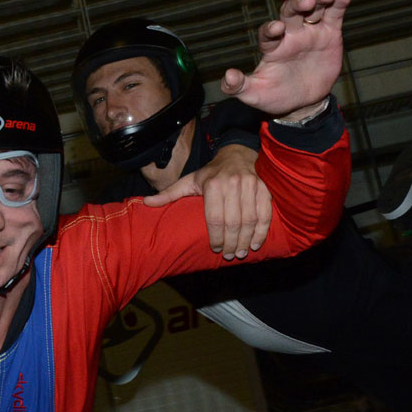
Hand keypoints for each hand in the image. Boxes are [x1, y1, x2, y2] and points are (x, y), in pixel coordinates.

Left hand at [143, 143, 271, 258]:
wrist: (236, 155)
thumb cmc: (210, 173)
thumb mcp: (188, 181)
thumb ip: (169, 194)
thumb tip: (145, 202)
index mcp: (212, 184)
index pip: (215, 218)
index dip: (216, 237)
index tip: (214, 249)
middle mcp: (233, 184)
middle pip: (233, 222)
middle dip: (231, 242)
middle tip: (229, 256)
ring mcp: (251, 186)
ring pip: (250, 219)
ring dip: (246, 240)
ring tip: (241, 253)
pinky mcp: (265, 188)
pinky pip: (265, 213)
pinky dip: (262, 230)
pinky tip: (255, 243)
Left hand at [220, 0, 350, 118]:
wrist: (302, 103)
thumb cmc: (275, 96)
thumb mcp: (254, 95)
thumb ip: (238, 86)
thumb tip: (228, 76)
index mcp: (271, 46)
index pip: (268, 32)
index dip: (271, 28)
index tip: (277, 28)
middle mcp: (290, 35)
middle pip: (291, 12)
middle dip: (297, 5)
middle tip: (306, 3)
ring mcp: (310, 32)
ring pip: (313, 9)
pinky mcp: (330, 34)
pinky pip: (334, 15)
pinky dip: (339, 4)